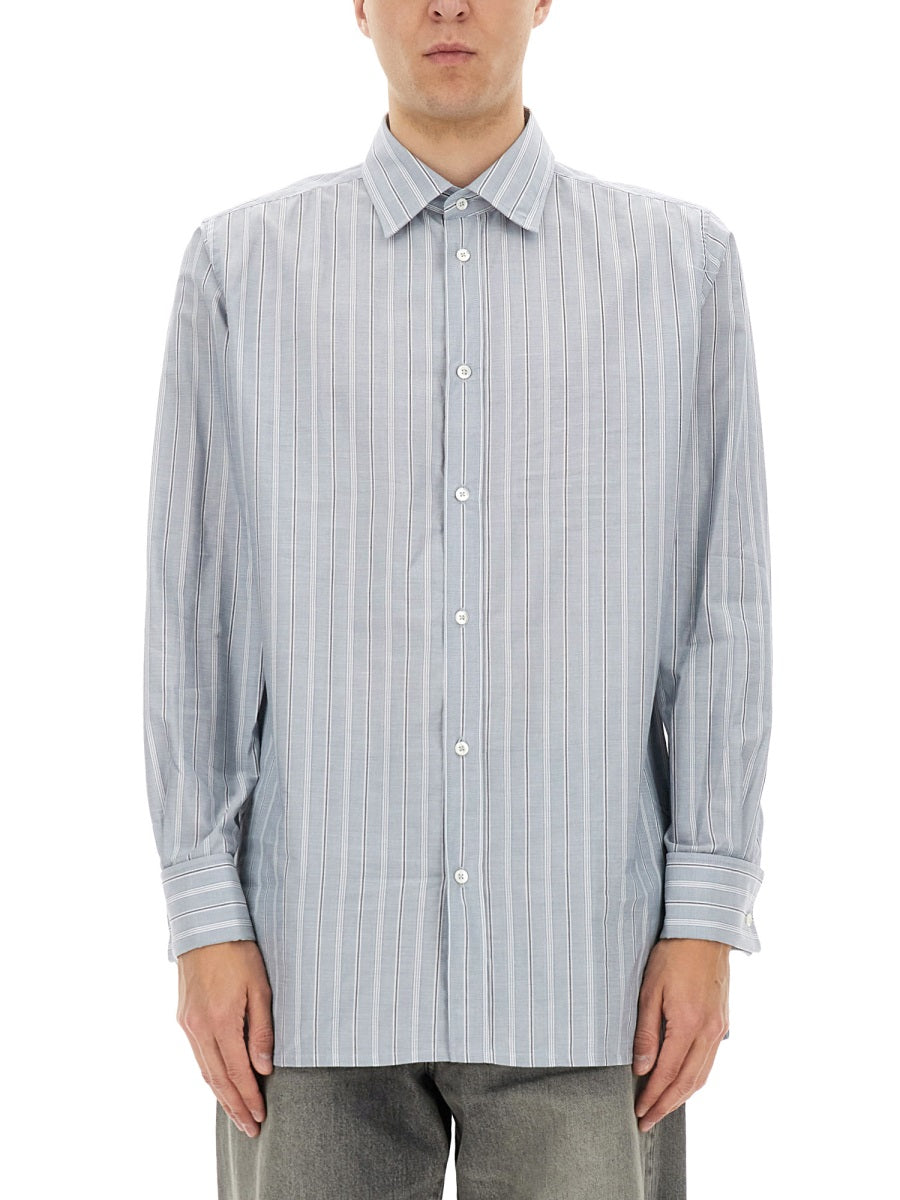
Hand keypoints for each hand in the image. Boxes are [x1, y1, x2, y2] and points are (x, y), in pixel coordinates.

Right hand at [176, 940, 273, 1137]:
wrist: (204, 926)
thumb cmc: (238, 952)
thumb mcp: (260, 987)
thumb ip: (261, 1030)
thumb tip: (264, 1068)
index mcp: (221, 1021)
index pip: (238, 1072)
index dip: (250, 1097)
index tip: (262, 1116)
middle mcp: (199, 1028)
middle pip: (218, 1079)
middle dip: (235, 1107)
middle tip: (250, 1129)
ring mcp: (188, 1024)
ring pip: (205, 1071)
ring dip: (222, 1096)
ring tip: (237, 1115)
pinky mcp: (183, 1018)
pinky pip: (198, 1055)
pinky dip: (211, 1075)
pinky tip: (221, 1084)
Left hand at [632, 938, 730, 1131]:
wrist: (704, 932)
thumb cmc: (672, 956)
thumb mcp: (650, 990)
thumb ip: (647, 1032)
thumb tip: (641, 1068)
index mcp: (688, 1025)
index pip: (668, 1073)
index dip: (653, 1096)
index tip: (639, 1111)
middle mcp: (708, 1032)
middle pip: (688, 1082)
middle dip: (666, 1105)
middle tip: (647, 1121)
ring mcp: (718, 1028)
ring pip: (702, 1075)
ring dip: (682, 1096)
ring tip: (662, 1108)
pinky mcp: (722, 1022)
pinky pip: (709, 1061)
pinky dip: (695, 1079)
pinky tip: (682, 1082)